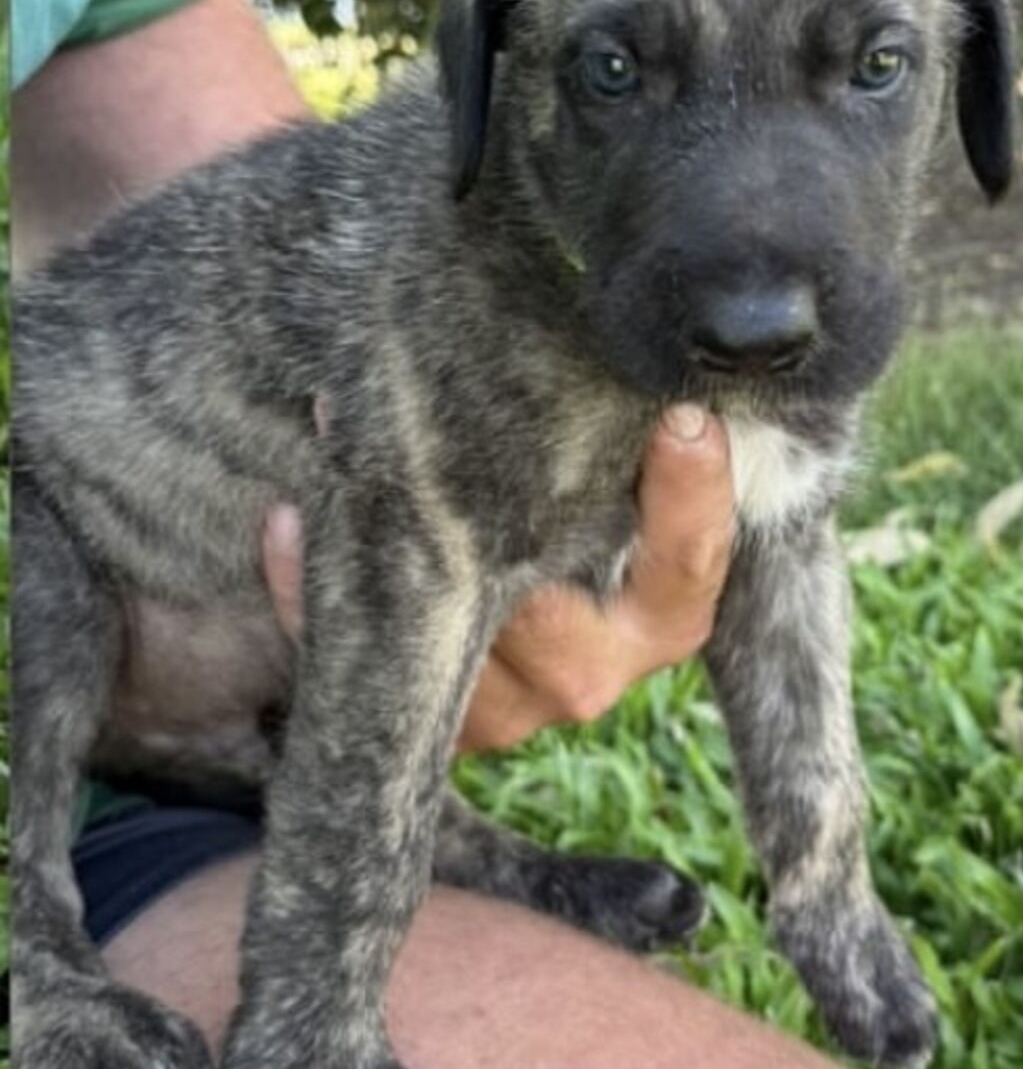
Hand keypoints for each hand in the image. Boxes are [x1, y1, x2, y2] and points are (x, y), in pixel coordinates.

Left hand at [263, 404, 734, 750]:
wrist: (504, 605)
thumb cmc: (579, 511)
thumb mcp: (619, 482)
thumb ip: (629, 432)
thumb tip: (637, 342)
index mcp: (662, 614)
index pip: (692, 561)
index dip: (693, 493)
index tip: (682, 415)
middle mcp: (591, 668)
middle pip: (551, 618)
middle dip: (493, 517)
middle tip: (444, 421)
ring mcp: (509, 707)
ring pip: (447, 640)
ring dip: (384, 542)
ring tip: (333, 444)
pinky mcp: (431, 725)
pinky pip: (367, 666)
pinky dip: (314, 597)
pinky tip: (284, 523)